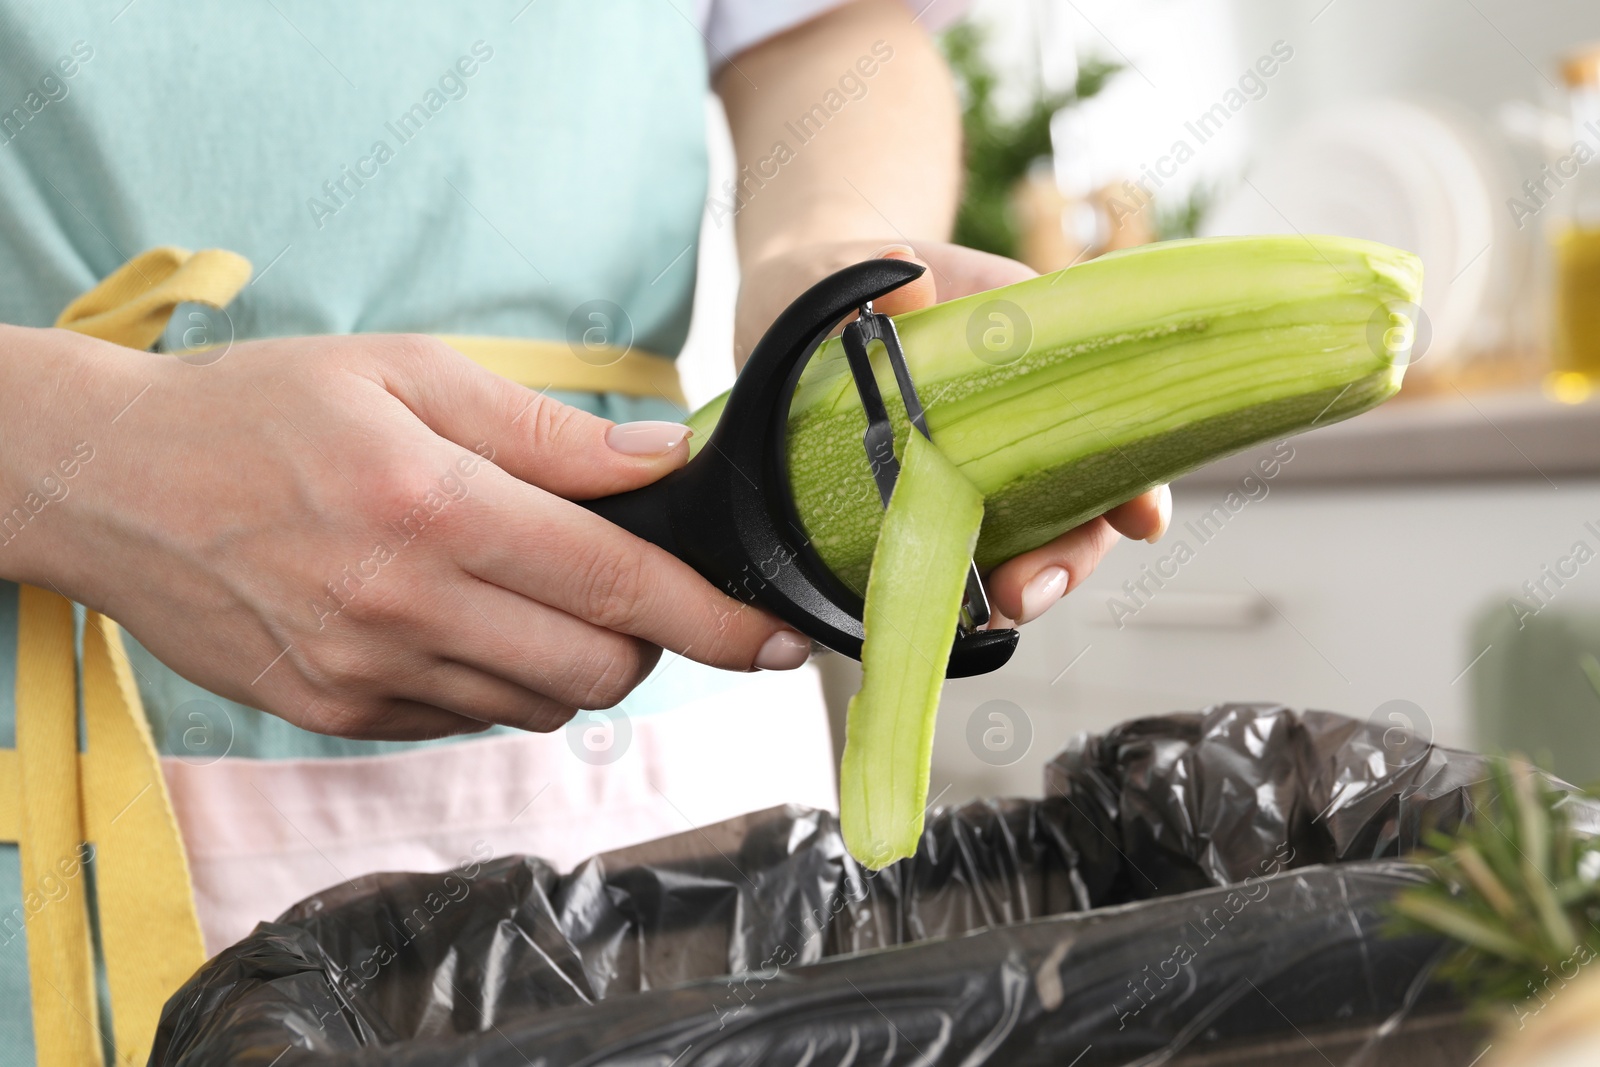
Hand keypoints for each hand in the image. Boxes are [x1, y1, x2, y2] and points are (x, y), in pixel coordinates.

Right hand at [0, 327, 810, 740]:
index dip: (716, 620)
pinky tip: (453, 616)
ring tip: (519, 586)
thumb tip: (664, 459)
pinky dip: (496, 678)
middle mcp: (404, 605)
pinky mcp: (336, 714)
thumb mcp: (408, 375)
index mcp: (435, 504)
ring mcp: (367, 674)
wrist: (111, 483)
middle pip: (599, 669)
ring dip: (570, 658)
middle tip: (616, 580)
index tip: (778, 640)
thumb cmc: (261, 408)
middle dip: (645, 638)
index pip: (617, 584)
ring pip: (541, 704)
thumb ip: (547, 430)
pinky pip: (468, 719)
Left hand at [734, 239, 1171, 626]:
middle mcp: (1019, 423)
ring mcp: (976, 473)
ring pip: (1029, 543)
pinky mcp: (924, 510)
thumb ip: (875, 273)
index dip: (1135, 477)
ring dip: (1021, 587)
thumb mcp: (849, 266)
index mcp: (1033, 354)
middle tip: (1027, 593)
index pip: (1112, 420)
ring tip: (986, 617)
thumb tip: (905, 276)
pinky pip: (958, 560)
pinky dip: (957, 594)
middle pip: (1079, 505)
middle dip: (1069, 558)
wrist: (788, 313)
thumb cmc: (836, 278)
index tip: (1139, 519)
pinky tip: (942, 618)